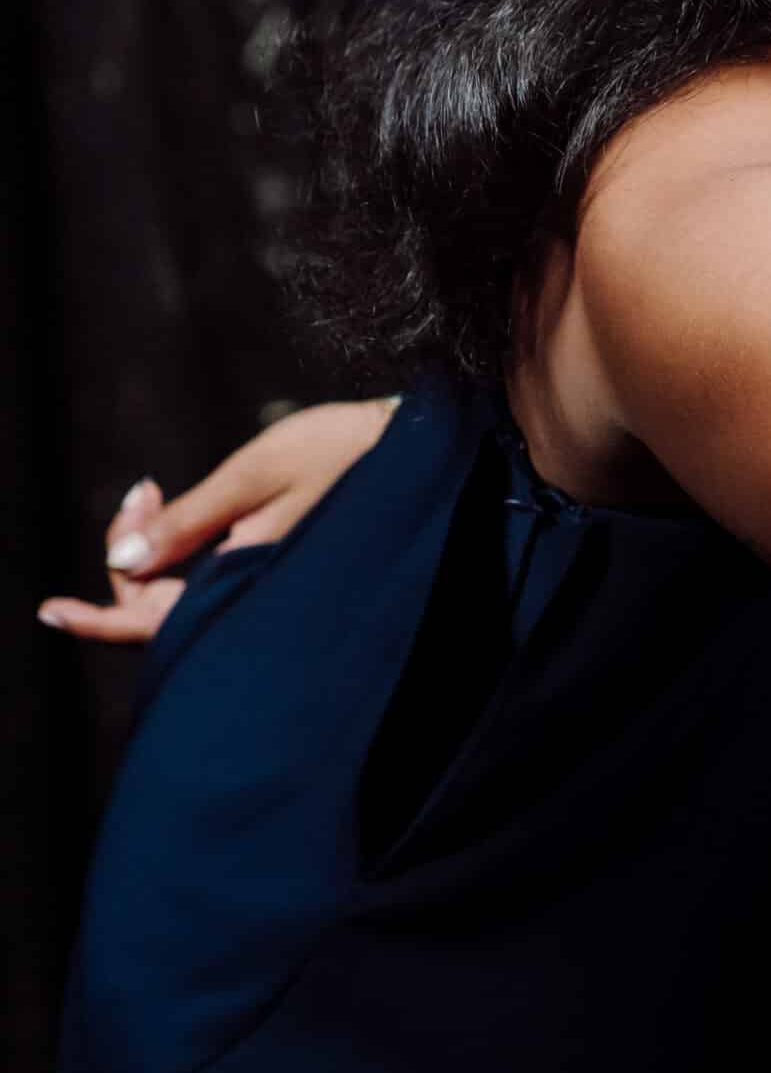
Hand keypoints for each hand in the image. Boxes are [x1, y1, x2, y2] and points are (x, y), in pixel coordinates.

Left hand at [36, 398, 400, 646]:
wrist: (417, 449)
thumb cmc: (344, 453)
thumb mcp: (257, 475)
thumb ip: (189, 521)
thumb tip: (119, 566)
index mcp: (248, 581)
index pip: (151, 623)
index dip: (98, 616)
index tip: (51, 609)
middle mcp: (257, 597)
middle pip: (161, 611)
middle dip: (129, 556)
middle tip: (144, 490)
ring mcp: (269, 588)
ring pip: (185, 597)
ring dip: (153, 550)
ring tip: (153, 491)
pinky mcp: (280, 572)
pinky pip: (212, 584)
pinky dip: (182, 551)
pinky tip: (180, 510)